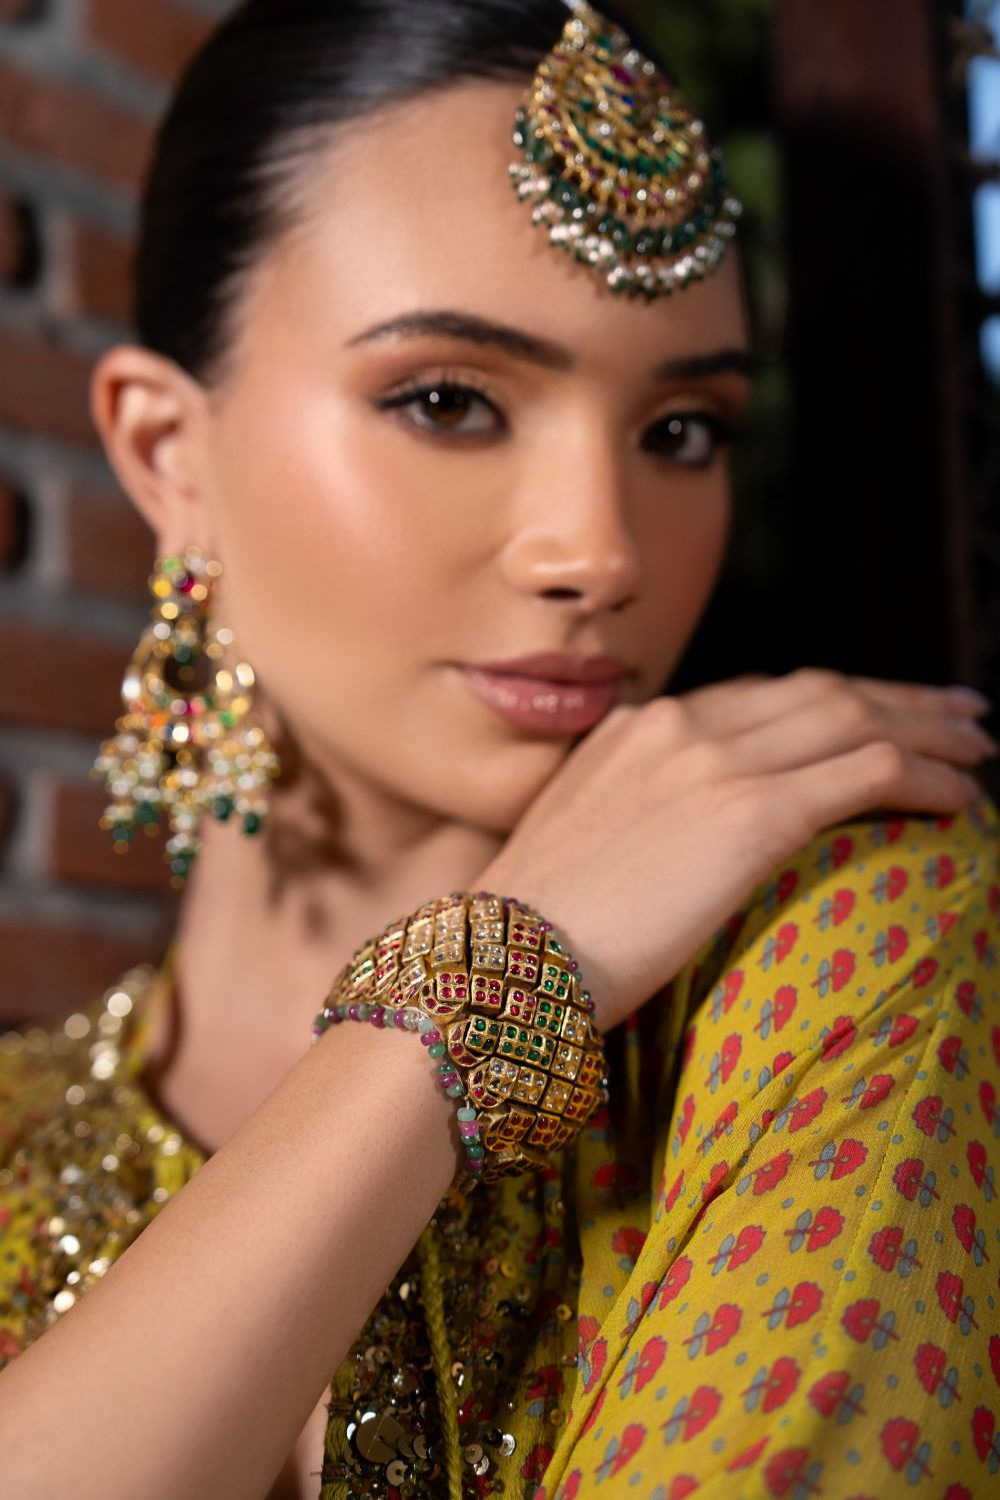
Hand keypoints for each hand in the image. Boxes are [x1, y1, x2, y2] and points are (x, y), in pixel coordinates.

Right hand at [472, 669, 995, 1034]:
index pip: (764, 694)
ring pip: (855, 718)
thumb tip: (673, 835)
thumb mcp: (577, 840)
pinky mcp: (749, 815)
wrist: (503, 961)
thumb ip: (629, 810)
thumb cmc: (533, 930)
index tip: (878, 709)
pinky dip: (926, 777)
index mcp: (638, 728)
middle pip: (821, 690)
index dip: (836, 697)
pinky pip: (868, 772)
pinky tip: (963, 799)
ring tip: (979, 747)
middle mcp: (679, 726)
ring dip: (929, 729)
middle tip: (959, 712)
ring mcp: (714, 763)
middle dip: (900, 697)